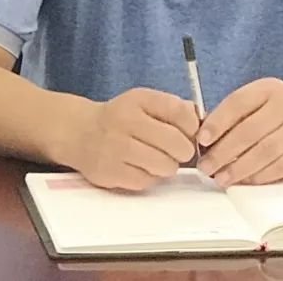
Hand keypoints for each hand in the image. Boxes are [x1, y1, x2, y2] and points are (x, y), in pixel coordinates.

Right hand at [69, 88, 199, 191]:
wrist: (80, 132)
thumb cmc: (121, 118)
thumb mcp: (144, 102)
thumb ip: (174, 109)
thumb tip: (202, 124)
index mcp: (138, 100)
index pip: (180, 112)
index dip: (193, 126)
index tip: (190, 132)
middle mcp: (126, 121)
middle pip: (176, 143)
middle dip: (184, 150)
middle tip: (178, 150)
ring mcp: (116, 148)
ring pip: (165, 166)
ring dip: (167, 166)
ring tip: (158, 158)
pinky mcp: (110, 172)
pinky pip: (146, 182)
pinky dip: (149, 177)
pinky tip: (141, 167)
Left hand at [196, 78, 282, 186]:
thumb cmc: (282, 109)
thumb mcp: (262, 99)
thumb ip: (237, 113)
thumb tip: (206, 137)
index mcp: (269, 89)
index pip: (239, 103)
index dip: (218, 122)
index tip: (202, 139)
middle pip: (250, 131)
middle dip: (224, 152)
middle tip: (206, 166)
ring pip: (264, 152)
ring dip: (239, 168)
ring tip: (221, 178)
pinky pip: (280, 167)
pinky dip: (259, 176)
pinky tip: (244, 180)